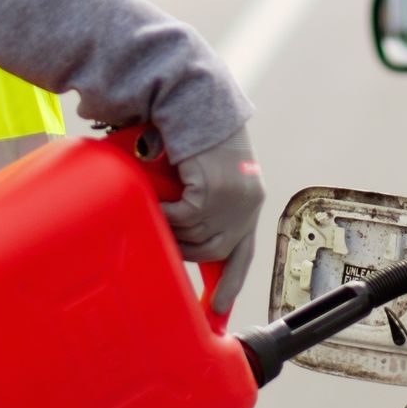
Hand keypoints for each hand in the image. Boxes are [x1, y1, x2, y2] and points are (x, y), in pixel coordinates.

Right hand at [158, 124, 265, 315]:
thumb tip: (177, 234)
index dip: (230, 282)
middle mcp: (247, 204)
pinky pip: (182, 221)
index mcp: (249, 200)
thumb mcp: (202, 173)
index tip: (217, 310)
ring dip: (171, 226)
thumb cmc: (190, 132)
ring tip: (157, 205)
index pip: (243, 252)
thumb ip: (199, 201)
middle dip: (185, 248)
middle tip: (162, 233)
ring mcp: (233, 201)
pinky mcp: (213, 194)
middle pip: (212, 252)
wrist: (192, 97)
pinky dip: (166, 212)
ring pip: (193, 238)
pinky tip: (158, 195)